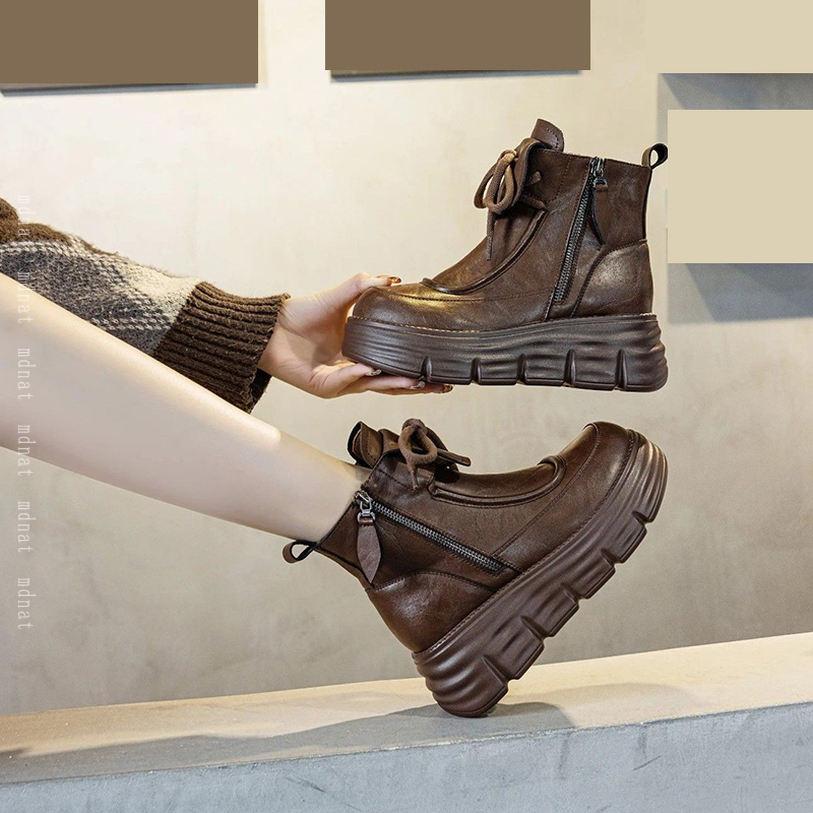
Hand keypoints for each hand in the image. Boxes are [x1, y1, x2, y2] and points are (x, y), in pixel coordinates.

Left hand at [260, 274, 451, 397]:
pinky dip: (357, 374)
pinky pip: (344, 381)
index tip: (440, 370)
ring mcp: (339, 381)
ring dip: (394, 384)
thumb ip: (363, 287)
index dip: (416, 369)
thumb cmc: (301, 315)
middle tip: (440, 385)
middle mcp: (354, 371)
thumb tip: (393, 278)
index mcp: (362, 353)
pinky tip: (370, 369)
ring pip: (373, 386)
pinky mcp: (323, 386)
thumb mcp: (339, 297)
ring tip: (415, 381)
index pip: (395, 366)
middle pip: (392, 384)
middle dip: (416, 386)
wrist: (271, 326)